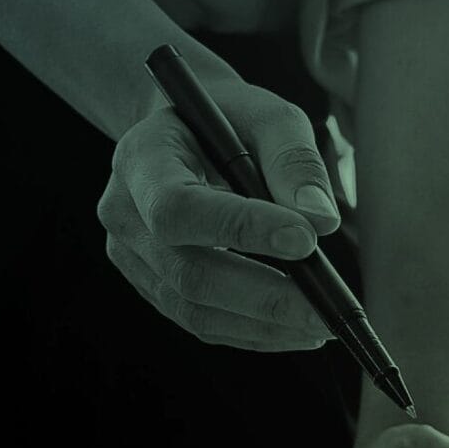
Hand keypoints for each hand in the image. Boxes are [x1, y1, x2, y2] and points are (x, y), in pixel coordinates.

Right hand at [98, 73, 341, 349]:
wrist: (187, 132)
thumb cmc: (230, 119)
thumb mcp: (267, 115)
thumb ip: (294, 160)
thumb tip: (321, 222)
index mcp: (141, 159)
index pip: (179, 207)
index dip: (241, 229)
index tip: (306, 242)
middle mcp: (123, 213)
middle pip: (188, 273)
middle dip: (264, 297)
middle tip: (325, 311)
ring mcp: (131, 257)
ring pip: (194, 309)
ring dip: (262, 325)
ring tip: (319, 325)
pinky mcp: (150, 285)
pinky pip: (200, 322)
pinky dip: (251, 332)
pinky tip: (293, 328)